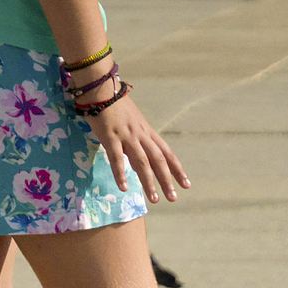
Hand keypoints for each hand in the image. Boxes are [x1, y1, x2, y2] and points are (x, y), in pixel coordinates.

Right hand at [81, 85, 187, 203]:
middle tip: (173, 198)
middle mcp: (141, 135)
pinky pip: (117, 158)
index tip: (186, 184)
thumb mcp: (133, 120)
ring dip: (149, 182)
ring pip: (142, 162)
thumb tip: (141, 152)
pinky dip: (121, 173)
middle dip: (167, 180)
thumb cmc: (114, 103)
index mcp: (147, 132)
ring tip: (154, 199)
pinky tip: (124, 188)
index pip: (167, 153)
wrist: (101, 88)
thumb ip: (138, 136)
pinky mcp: (110, 137)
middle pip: (158, 160)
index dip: (177, 169)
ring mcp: (127, 136)